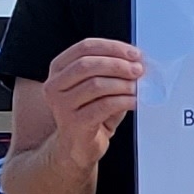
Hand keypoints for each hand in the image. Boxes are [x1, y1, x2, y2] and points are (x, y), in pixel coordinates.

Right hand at [42, 37, 146, 161]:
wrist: (77, 146)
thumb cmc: (89, 113)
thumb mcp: (97, 86)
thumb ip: (111, 71)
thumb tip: (136, 62)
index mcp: (59, 69)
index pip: (85, 47)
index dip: (112, 47)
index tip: (133, 53)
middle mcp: (54, 85)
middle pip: (88, 64)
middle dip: (118, 64)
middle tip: (138, 69)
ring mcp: (61, 105)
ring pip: (96, 85)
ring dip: (123, 84)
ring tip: (137, 86)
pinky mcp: (74, 123)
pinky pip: (104, 106)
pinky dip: (124, 101)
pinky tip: (134, 101)